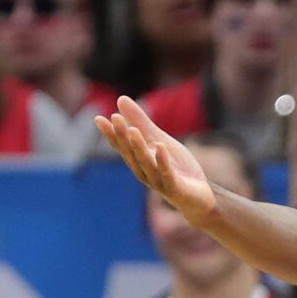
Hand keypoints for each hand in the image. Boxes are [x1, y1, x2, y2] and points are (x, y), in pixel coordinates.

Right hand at [98, 96, 219, 226]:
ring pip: (146, 163)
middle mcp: (144, 172)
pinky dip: (163, 161)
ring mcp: (158, 182)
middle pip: (131, 154)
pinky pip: (167, 174)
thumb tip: (120, 99)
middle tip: (115, 118)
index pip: (121, 147)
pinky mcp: (175, 188)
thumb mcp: (159, 140)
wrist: (198, 198)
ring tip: (133, 130)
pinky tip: (160, 147)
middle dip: (122, 137)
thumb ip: (141, 122)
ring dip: (139, 147)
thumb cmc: (176, 169)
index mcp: (138, 162)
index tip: (99, 119)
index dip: (111, 134)